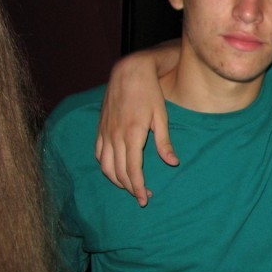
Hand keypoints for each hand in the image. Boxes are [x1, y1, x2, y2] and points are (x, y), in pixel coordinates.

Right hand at [95, 53, 178, 205]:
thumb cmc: (150, 93)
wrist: (129, 72)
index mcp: (132, 134)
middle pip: (118, 171)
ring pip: (105, 166)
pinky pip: (98, 153)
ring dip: (116, 180)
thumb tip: (173, 163)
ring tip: (130, 187)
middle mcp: (115, 136)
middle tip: (143, 196)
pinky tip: (114, 171)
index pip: (132, 170)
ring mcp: (105, 132)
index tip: (145, 199)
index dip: (138, 187)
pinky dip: (105, 166)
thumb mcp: (162, 116)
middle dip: (130, 188)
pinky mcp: (100, 128)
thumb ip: (164, 142)